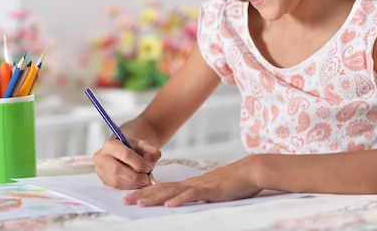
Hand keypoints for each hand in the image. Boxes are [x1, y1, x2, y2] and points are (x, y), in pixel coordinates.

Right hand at [93, 137, 160, 189]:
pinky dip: (129, 187)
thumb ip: (151, 152)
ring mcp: (100, 169)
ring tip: (144, 181)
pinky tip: (137, 184)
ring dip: (133, 183)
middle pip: (117, 169)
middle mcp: (101, 156)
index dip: (138, 163)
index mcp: (111, 144)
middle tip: (147, 179)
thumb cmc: (134, 149)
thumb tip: (149, 163)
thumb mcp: (145, 146)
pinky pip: (116, 187)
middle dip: (135, 176)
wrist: (126, 152)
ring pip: (116, 180)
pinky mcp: (104, 180)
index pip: (124, 154)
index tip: (148, 168)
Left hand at [122, 161, 260, 206]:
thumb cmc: (233, 182)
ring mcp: (200, 186)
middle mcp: (191, 183)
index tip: (131, 198)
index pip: (163, 189)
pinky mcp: (211, 190)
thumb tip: (184, 202)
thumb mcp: (211, 191)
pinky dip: (180, 200)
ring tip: (139, 203)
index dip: (146, 193)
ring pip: (172, 192)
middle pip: (162, 189)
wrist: (251, 171)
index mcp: (190, 184)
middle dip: (142, 195)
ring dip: (154, 197)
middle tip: (125, 201)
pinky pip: (192, 195)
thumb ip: (197, 195)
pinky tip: (169, 205)